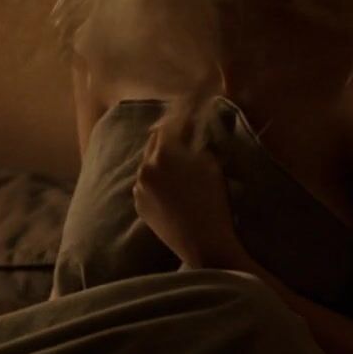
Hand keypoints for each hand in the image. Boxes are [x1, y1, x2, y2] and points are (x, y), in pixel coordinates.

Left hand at [132, 95, 245, 268]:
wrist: (203, 243)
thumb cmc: (213, 202)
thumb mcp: (211, 165)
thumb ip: (196, 143)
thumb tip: (190, 129)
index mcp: (164, 153)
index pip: (169, 125)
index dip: (179, 116)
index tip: (187, 111)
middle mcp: (145, 167)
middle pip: (154, 142)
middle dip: (167, 135)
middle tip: (181, 132)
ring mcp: (139, 187)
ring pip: (148, 163)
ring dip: (160, 158)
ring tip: (176, 161)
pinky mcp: (139, 205)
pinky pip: (145, 184)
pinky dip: (155, 179)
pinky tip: (170, 184)